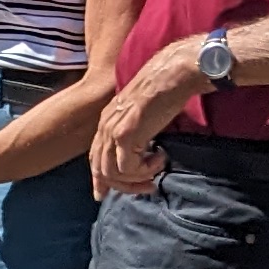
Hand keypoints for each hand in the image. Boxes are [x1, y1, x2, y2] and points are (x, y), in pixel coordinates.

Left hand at [91, 39, 201, 197]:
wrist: (173, 73)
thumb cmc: (165, 91)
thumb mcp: (143, 115)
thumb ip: (136, 133)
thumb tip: (140, 154)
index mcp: (107, 121)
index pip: (95, 156)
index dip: (99, 179)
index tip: (103, 195)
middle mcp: (105, 126)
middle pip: (101, 169)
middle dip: (123, 185)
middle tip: (148, 187)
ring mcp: (113, 130)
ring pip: (113, 173)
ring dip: (137, 178)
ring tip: (156, 170)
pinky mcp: (126, 133)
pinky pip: (129, 167)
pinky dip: (146, 169)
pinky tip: (161, 156)